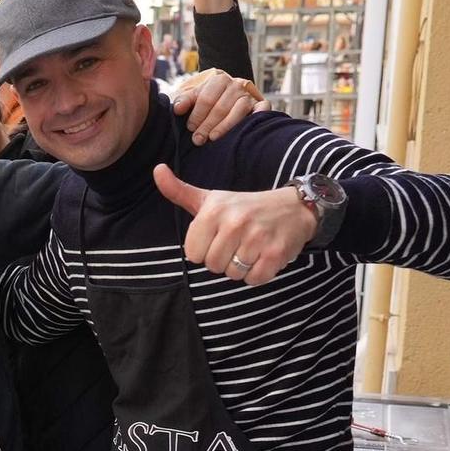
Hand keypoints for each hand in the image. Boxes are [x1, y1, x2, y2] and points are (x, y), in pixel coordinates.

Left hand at [154, 165, 316, 285]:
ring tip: (250, 248)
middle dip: (223, 259)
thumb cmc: (244, 207)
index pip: (193, 254)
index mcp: (213, 211)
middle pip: (213, 266)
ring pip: (233, 274)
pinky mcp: (275, 253)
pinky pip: (254, 280)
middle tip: (237, 243)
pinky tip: (263, 255)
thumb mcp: (210, 199)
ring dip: (241, 267)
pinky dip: (258, 273)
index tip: (218, 237)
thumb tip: (157, 170)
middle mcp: (235, 222)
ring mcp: (256, 238)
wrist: (292, 207)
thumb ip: (179, 191)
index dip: (204, 250)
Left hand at [171, 69, 266, 144]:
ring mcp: (249, 95)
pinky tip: (248, 128)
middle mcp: (236, 85)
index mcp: (219, 80)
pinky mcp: (261, 104)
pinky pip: (262, 109)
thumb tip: (177, 109)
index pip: (207, 98)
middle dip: (207, 125)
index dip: (197, 114)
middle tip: (197, 139)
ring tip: (213, 138)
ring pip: (239, 110)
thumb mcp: (194, 96)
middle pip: (221, 107)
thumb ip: (184, 100)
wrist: (228, 95)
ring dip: (225, 126)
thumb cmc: (208, 99)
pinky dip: (258, 116)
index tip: (190, 127)